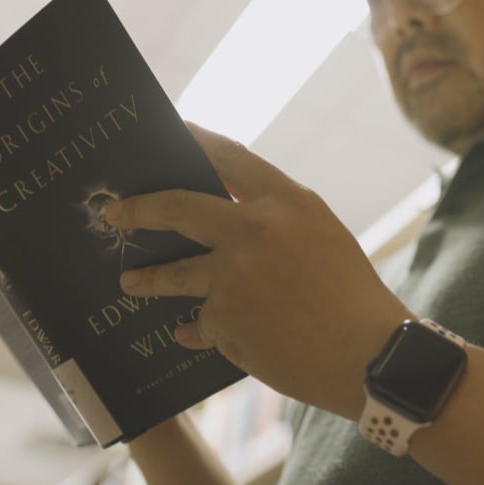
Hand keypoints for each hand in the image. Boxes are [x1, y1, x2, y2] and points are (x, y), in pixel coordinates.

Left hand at [104, 123, 412, 419]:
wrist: (369, 355)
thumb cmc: (355, 299)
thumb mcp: (324, 238)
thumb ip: (280, 223)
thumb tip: (231, 222)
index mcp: (288, 202)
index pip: (231, 157)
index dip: (196, 141)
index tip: (171, 129)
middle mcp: (256, 229)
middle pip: (179, 207)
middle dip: (140, 209)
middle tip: (114, 212)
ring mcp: (234, 274)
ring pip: (175, 273)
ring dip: (149, 279)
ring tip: (130, 282)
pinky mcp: (223, 318)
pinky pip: (198, 323)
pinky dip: (194, 330)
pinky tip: (187, 334)